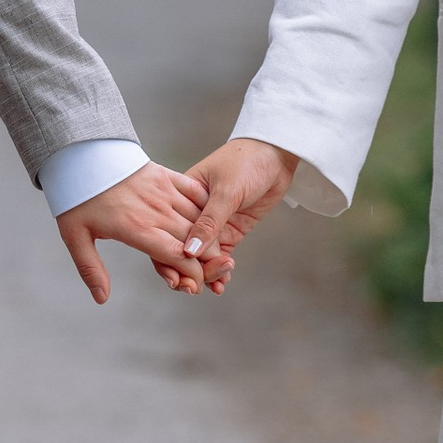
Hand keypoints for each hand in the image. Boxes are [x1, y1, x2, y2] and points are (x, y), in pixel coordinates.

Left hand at [57, 162, 214, 303]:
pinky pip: (194, 192)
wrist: (80, 154)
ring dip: (211, 237)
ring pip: (197, 218)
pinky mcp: (165, 175)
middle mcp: (155, 210)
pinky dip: (206, 207)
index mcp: (136, 228)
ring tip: (217, 252)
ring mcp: (162, 190)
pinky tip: (211, 219)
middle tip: (217, 273)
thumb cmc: (77, 197)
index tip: (197, 285)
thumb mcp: (75, 236)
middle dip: (208, 260)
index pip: (176, 255)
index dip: (192, 273)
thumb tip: (102, 298)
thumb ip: (90, 269)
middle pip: (193, 239)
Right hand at [175, 135, 299, 281]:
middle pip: (183, 248)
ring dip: (206, 272)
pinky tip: (222, 283)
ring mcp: (213, 224)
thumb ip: (209, 222)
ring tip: (215, 284)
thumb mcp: (226, 190)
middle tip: (195, 287)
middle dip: (187, 270)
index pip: (167, 231)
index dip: (166, 255)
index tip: (174, 276)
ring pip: (202, 256)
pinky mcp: (231, 230)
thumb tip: (190, 251)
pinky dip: (220, 270)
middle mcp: (194, 213)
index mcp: (183, 198)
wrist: (277, 155)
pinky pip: (220, 256)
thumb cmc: (246, 161)